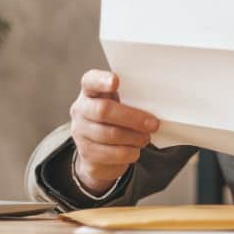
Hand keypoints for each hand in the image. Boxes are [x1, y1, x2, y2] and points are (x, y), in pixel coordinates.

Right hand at [69, 69, 158, 194]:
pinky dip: (128, 152)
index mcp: (90, 90)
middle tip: (154, 124)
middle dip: (132, 118)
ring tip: (146, 138)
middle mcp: (81, 108)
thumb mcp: (120, 103)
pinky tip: (135, 149)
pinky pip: (110, 153)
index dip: (102, 80)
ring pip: (109, 134)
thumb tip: (154, 108)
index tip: (116, 81)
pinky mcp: (85, 151)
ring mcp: (80, 131)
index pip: (91, 80)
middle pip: (103, 110)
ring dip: (134, 137)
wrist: (99, 149)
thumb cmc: (115, 118)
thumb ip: (130, 100)